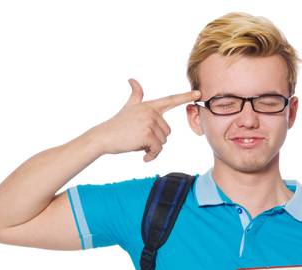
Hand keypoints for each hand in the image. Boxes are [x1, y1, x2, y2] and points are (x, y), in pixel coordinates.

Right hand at [79, 79, 199, 161]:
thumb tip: (132, 79)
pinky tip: (144, 157)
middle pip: (167, 131)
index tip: (199, 94)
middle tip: (138, 138)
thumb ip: (135, 94)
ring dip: (152, 147)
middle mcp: (151, 112)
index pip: (171, 100)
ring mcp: (149, 123)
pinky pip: (158, 149)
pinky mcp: (147, 135)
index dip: (186, 96)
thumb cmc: (116, 124)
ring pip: (163, 141)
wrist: (102, 137)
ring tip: (137, 143)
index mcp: (149, 106)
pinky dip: (152, 156)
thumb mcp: (128, 107)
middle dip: (155, 139)